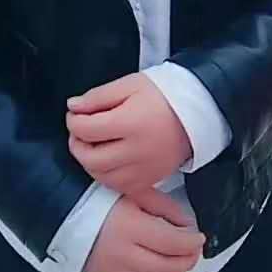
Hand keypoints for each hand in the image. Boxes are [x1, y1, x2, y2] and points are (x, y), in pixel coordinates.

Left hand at [67, 74, 192, 193]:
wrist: (197, 111)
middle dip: (77, 144)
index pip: (86, 129)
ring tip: (93, 145)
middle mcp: (136, 151)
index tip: (75, 113)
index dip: (73, 121)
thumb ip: (98, 96)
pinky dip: (108, 176)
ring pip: (102, 177)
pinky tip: (108, 160)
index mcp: (130, 123)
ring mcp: (144, 169)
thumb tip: (73, 106)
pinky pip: (120, 187)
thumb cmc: (164, 94)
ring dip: (90, 163)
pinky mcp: (151, 180)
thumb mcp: (129, 84)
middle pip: (90, 159)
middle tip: (80, 131)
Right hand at [84, 188, 203, 271]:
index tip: (199, 237)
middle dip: (186, 261)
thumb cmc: (105, 200)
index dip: (191, 242)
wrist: (71, 215)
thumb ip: (164, 207)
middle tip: (192, 252)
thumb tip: (187, 225)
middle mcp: (123, 254)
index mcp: (130, 227)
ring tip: (176, 264)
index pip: (170, 242)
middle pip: (165, 268)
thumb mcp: (137, 193)